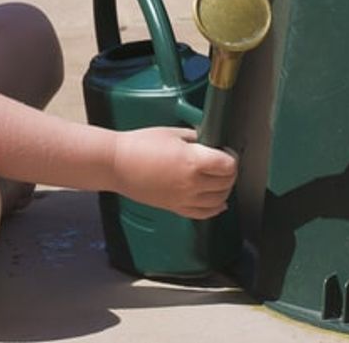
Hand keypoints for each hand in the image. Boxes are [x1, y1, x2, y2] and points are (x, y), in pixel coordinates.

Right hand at [111, 126, 237, 218]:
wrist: (117, 164)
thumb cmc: (140, 145)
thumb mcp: (172, 133)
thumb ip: (195, 138)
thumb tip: (209, 140)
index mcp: (193, 161)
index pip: (228, 165)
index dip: (231, 157)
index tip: (227, 152)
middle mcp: (192, 183)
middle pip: (226, 183)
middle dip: (229, 172)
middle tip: (224, 163)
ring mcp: (184, 198)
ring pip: (218, 200)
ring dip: (224, 190)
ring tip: (220, 180)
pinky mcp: (175, 208)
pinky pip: (203, 214)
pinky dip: (214, 209)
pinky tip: (218, 204)